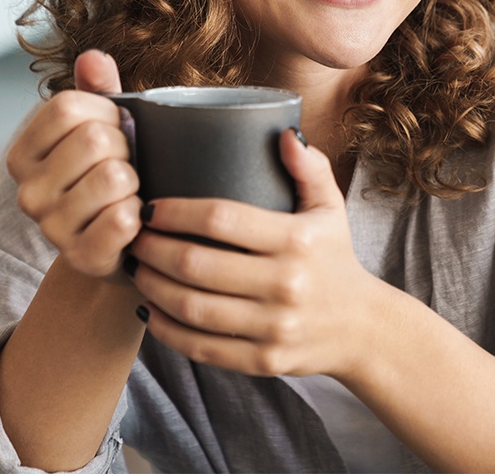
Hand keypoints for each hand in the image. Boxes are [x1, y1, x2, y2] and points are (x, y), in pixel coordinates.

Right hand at [7, 50, 142, 278]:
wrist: (122, 243)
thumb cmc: (112, 176)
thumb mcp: (105, 126)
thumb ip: (99, 90)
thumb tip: (94, 58)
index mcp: (26, 152)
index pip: (68, 106)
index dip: (106, 112)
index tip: (116, 130)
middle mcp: (29, 190)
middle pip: (95, 139)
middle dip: (126, 148)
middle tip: (126, 165)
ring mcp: (51, 227)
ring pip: (113, 177)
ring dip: (135, 182)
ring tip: (128, 193)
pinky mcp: (81, 256)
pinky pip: (123, 218)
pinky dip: (140, 215)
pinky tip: (132, 220)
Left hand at [127, 130, 376, 377]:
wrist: (362, 327)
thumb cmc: (334, 256)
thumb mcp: (331, 207)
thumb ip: (309, 168)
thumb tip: (284, 134)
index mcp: (298, 240)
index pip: (222, 219)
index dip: (176, 211)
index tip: (150, 206)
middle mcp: (286, 284)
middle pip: (197, 265)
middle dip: (153, 248)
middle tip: (132, 237)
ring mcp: (274, 327)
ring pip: (192, 308)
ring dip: (152, 287)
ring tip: (136, 269)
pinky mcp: (263, 360)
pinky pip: (201, 347)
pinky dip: (167, 330)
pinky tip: (150, 311)